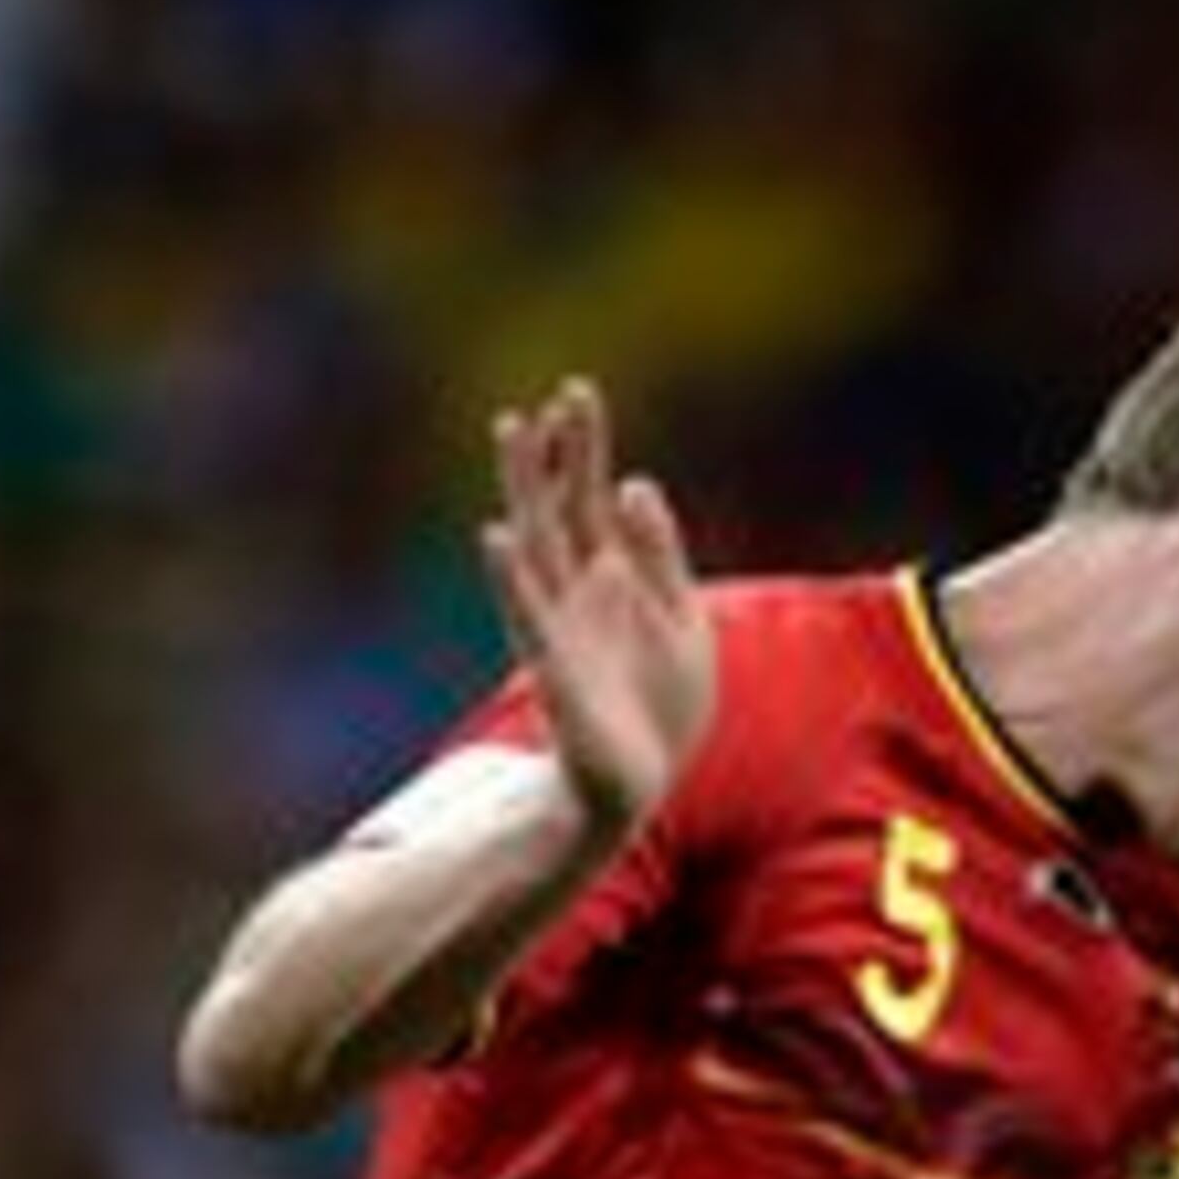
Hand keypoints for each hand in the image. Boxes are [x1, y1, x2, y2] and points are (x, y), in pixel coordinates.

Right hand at [481, 376, 716, 839]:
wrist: (642, 786)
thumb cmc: (660, 707)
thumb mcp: (683, 619)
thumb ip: (660, 554)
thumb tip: (637, 479)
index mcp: (607, 578)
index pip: (588, 497)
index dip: (582, 448)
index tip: (575, 392)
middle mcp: (574, 593)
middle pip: (556, 508)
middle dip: (551, 453)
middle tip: (545, 396)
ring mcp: (559, 628)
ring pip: (534, 545)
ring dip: (521, 488)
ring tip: (510, 434)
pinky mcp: (555, 671)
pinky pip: (529, 618)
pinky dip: (511, 578)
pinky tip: (495, 536)